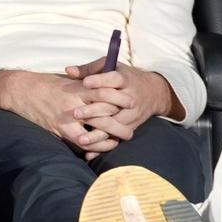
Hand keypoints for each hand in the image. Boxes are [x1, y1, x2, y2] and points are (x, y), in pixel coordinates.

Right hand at [0, 69, 121, 154]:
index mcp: (79, 87)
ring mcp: (66, 117)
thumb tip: (103, 86)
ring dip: (111, 136)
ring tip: (122, 140)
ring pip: (95, 129)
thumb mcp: (67, 80)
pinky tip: (101, 146)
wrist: (20, 90)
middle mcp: (75, 101)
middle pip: (105, 113)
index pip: (106, 92)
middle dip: (121, 122)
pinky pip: (80, 141)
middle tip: (132, 128)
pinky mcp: (58, 129)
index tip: (132, 103)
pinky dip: (93, 145)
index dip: (120, 99)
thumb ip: (84, 84)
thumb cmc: (45, 84)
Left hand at [65, 56, 181, 143]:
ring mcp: (131, 115)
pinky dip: (102, 147)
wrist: (152, 93)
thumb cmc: (125, 78)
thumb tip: (68, 71)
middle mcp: (130, 98)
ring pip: (114, 125)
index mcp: (126, 80)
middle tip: (76, 113)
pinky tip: (89, 153)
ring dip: (97, 133)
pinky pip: (116, 138)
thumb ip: (90, 69)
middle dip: (94, 110)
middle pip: (113, 105)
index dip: (100, 81)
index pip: (114, 79)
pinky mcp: (130, 127)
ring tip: (81, 139)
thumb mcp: (111, 68)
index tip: (85, 83)